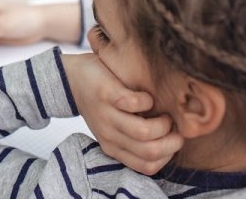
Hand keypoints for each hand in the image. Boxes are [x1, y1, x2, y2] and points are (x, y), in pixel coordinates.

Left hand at [63, 53, 183, 174]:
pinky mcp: (106, 95)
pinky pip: (133, 103)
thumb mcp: (116, 128)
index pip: (148, 167)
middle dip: (172, 141)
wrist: (72, 79)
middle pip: (150, 152)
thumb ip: (136, 138)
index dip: (168, 155)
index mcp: (114, 148)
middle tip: (173, 126)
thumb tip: (173, 140)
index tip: (173, 139)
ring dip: (162, 123)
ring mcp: (107, 116)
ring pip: (143, 132)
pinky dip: (147, 100)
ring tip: (163, 113)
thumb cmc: (102, 104)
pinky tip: (146, 97)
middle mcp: (110, 136)